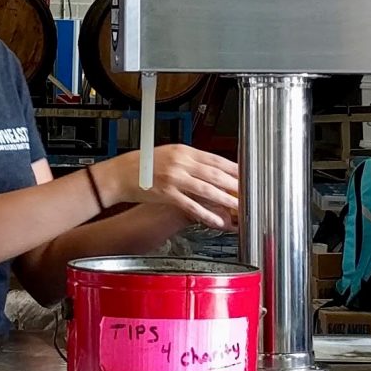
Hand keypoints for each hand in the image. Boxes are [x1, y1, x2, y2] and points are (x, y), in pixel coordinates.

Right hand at [95, 144, 241, 229]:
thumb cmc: (142, 165)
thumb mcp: (169, 154)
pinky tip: (217, 220)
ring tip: (240, 207)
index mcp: (184, 150)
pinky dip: (206, 213)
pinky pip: (191, 205)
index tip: (247, 175)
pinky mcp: (167, 194)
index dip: (234, 169)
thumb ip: (190, 161)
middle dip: (235, 185)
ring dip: (226, 200)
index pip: (216, 159)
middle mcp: (181, 162)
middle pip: (215, 174)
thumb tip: (211, 169)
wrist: (120, 174)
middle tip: (250, 193)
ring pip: (207, 190)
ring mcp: (174, 178)